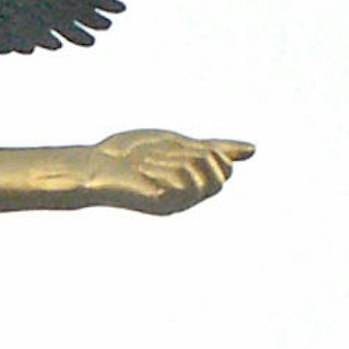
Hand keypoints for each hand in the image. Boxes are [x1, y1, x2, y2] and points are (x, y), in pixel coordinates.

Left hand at [82, 129, 252, 213]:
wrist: (95, 166)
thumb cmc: (129, 155)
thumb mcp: (179, 143)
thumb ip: (212, 148)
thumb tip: (253, 150)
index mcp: (191, 182)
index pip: (225, 169)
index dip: (208, 150)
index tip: (179, 144)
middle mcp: (187, 197)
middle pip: (221, 177)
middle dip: (197, 155)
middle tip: (165, 151)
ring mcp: (175, 203)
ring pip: (205, 181)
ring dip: (181, 161)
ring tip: (151, 160)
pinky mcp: (160, 206)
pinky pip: (185, 186)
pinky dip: (168, 169)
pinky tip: (143, 167)